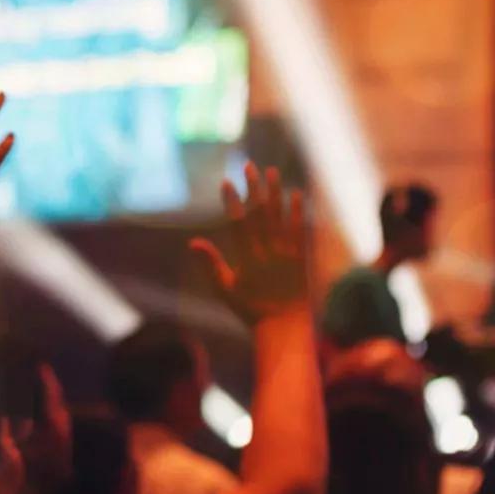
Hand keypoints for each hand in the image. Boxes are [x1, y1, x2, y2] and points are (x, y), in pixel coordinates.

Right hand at [189, 163, 308, 322]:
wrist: (285, 327)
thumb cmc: (251, 310)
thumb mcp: (225, 290)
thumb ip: (210, 265)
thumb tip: (193, 242)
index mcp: (248, 259)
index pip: (239, 224)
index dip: (233, 201)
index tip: (226, 182)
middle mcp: (268, 252)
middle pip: (260, 213)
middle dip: (254, 188)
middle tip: (248, 166)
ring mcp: (287, 253)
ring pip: (280, 216)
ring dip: (276, 192)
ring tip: (271, 171)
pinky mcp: (302, 256)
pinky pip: (300, 229)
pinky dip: (298, 211)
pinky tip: (296, 193)